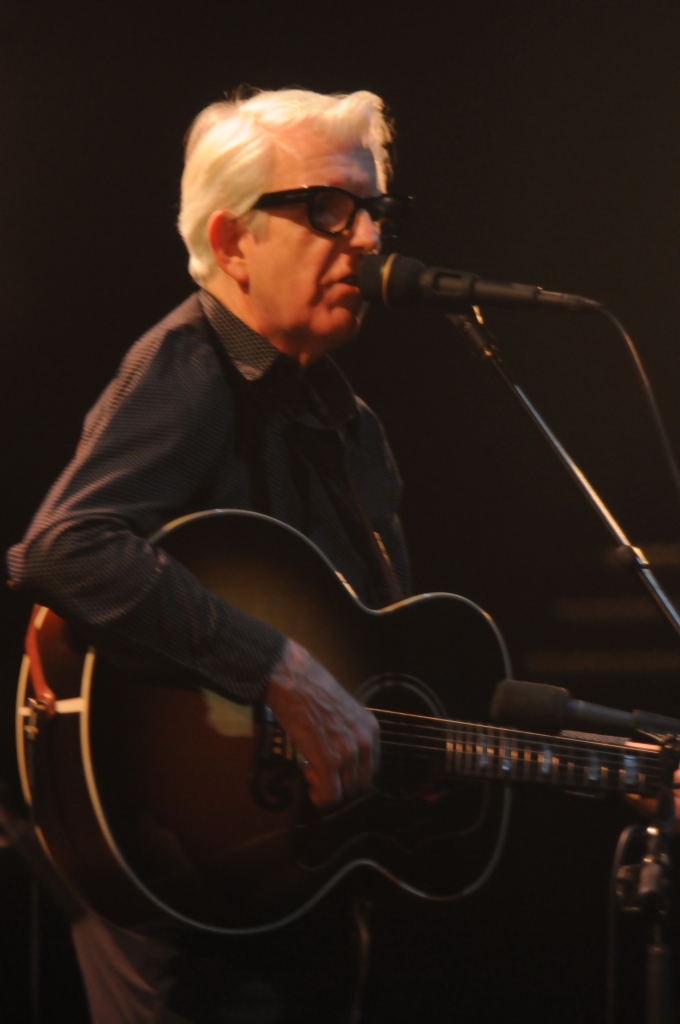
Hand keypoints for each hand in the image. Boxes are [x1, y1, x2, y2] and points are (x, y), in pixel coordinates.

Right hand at [265, 638, 378, 807]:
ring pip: (345, 792)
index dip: (351, 774)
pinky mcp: (329, 762)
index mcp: (370, 729)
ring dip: (326, 789)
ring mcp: (348, 753)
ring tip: (311, 771)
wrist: (294, 682)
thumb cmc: (311, 692)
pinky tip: (308, 778)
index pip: (370, 767)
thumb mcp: (342, 712)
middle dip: (339, 784)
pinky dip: (319, 796)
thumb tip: (341, 757)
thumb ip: (348, 734)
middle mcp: (364, 742)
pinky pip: (330, 795)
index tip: (337, 773)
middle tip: (320, 774)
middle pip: (360, 783)